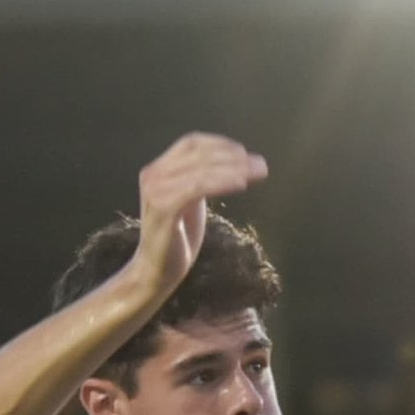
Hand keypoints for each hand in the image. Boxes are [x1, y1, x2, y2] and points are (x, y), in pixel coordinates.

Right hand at [133, 132, 267, 287]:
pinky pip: (197, 187)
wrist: (157, 271)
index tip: (244, 153)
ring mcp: (156, 190)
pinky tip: (241, 184)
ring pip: (200, 170)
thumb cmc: (176, 238)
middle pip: (198, 154)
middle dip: (233, 157)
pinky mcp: (164, 208)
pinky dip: (221, 182)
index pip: (190, 143)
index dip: (219, 144)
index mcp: (158, 170)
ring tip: (258, 172)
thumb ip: (199, 180)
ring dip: (233, 168)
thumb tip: (232, 164)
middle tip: (260, 164)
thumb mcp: (188, 201)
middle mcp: (153, 175)